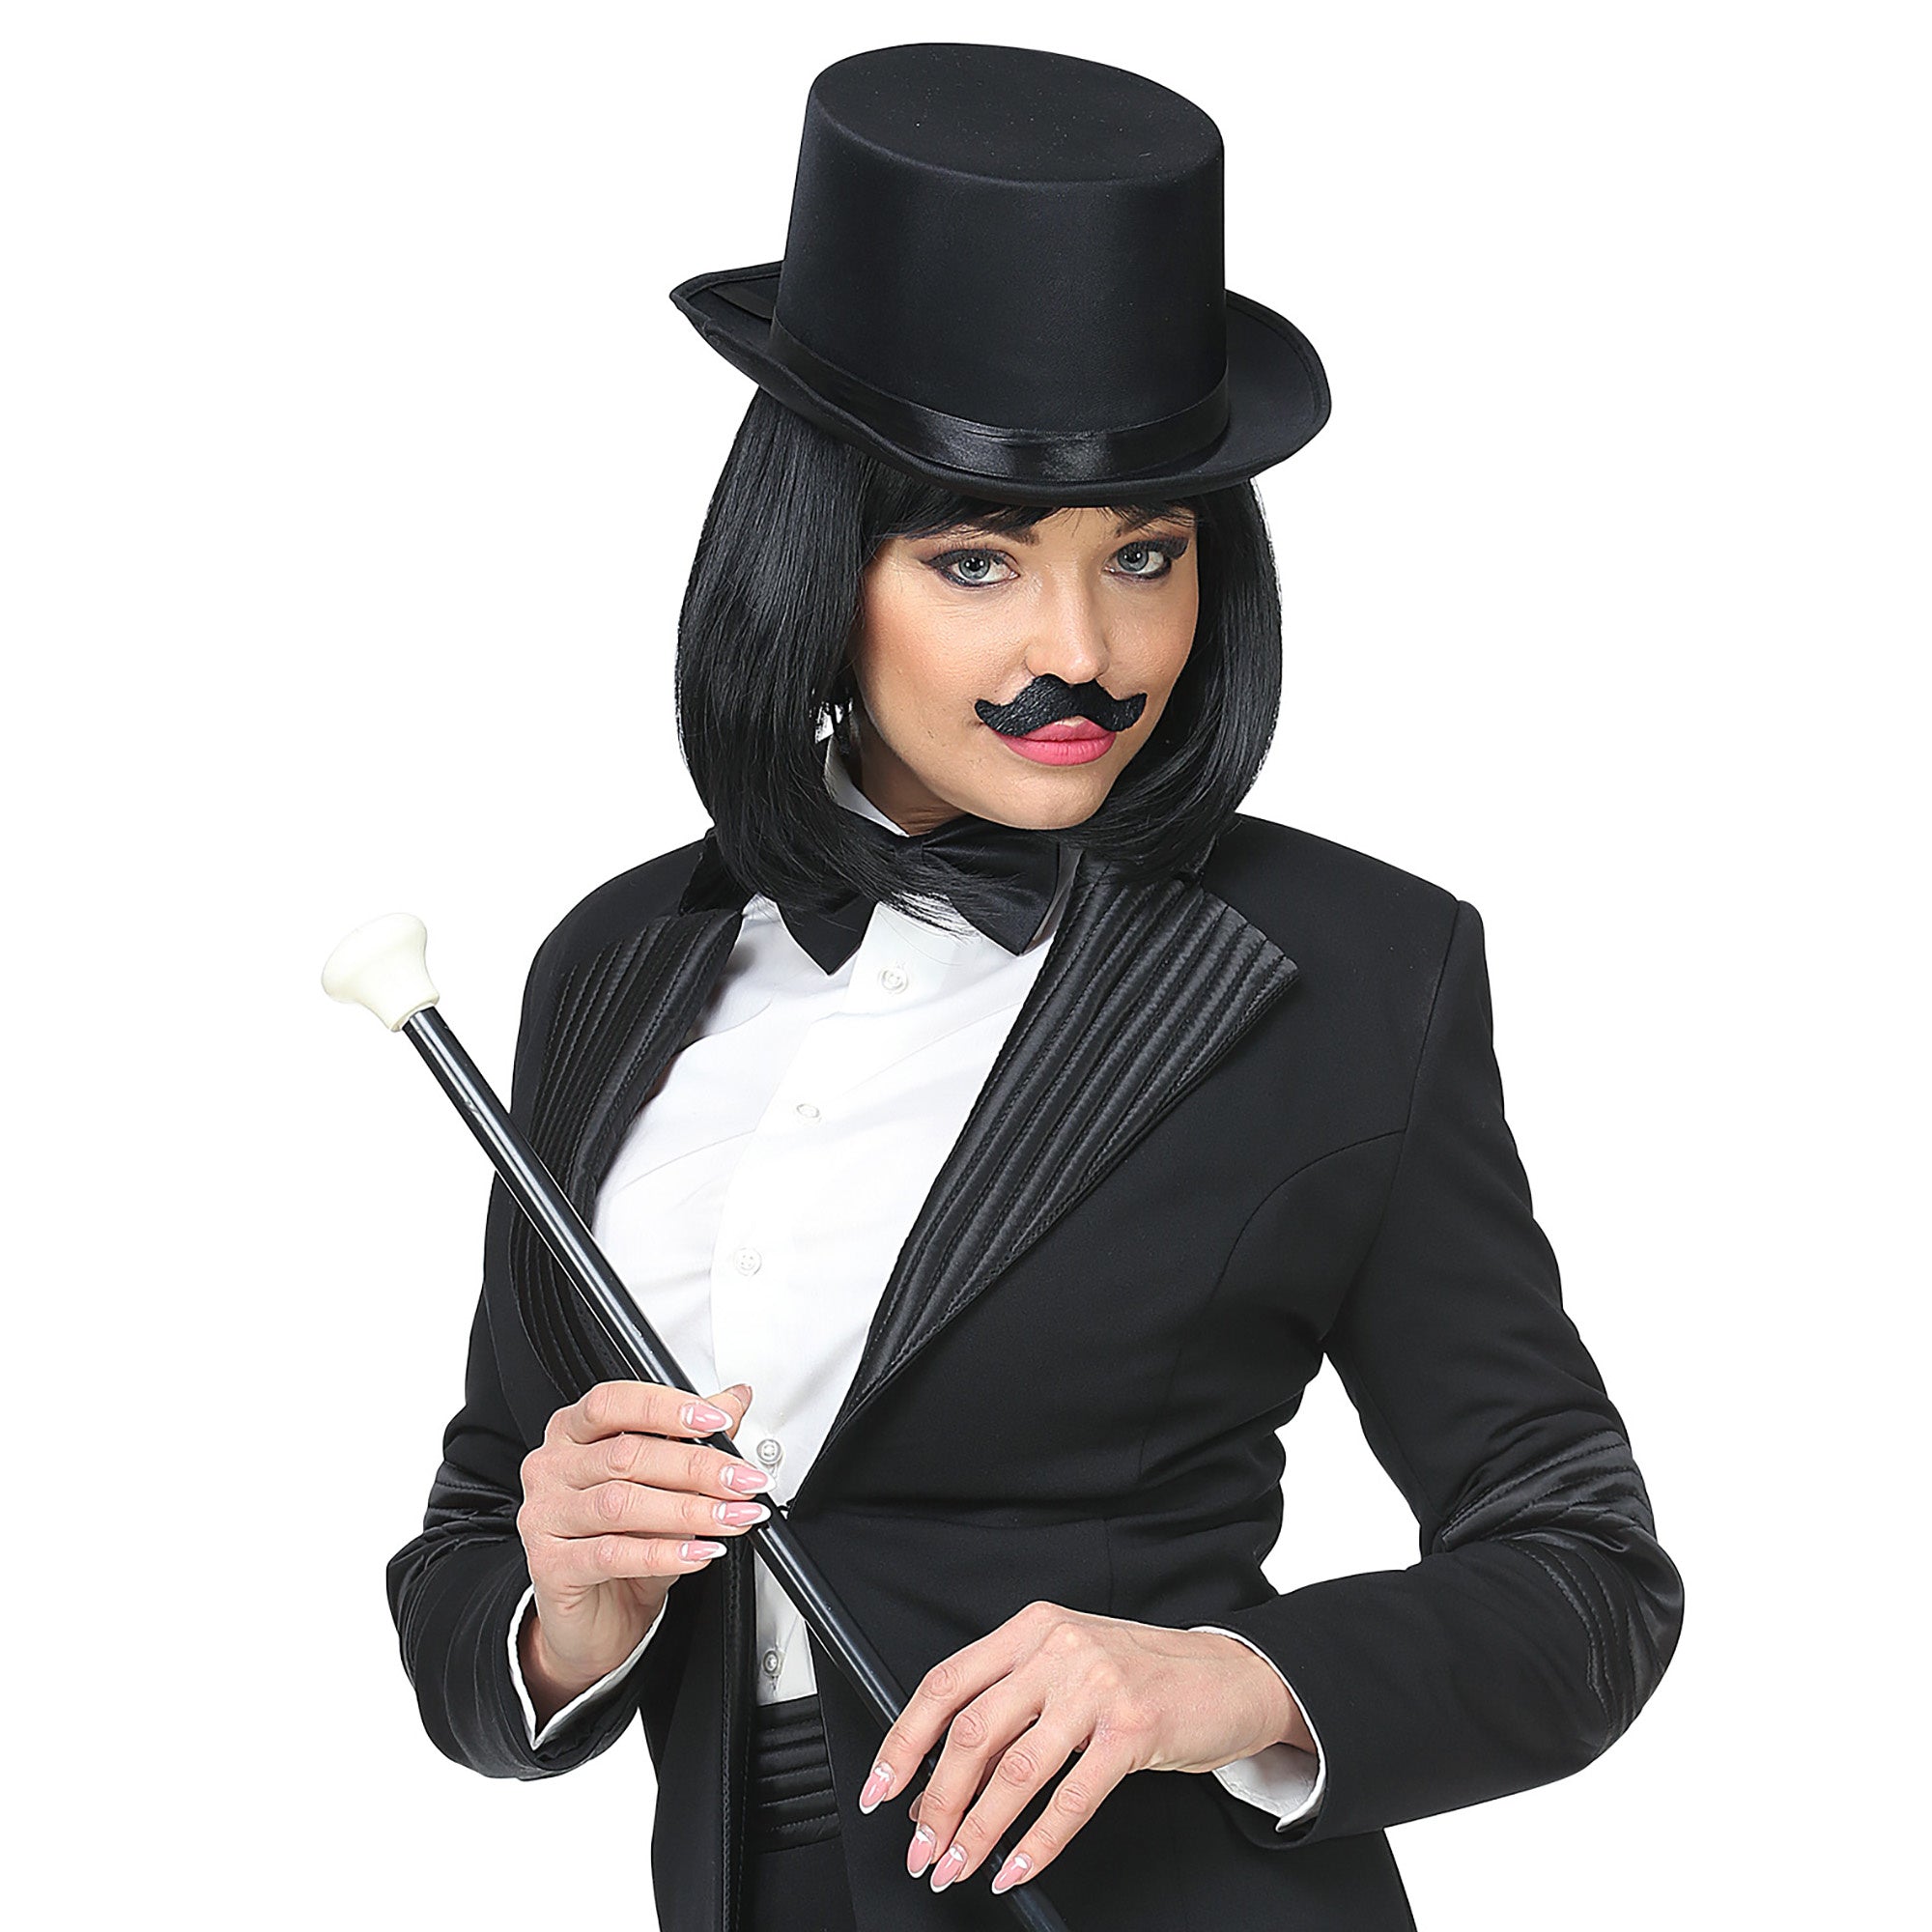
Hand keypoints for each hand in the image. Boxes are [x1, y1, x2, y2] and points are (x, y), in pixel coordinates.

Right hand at [515, 1378, 766, 1714]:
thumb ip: (693, 1440)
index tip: (717, 1422)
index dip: (666, 1409)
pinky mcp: (550, 1566)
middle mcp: (552, 1468)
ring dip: (689, 1509)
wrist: (595, 1614)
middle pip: (626, 1455)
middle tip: (743, 1480)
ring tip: (733, 1517)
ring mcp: (545, 1516)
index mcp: (571, 1432)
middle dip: (697, 1467)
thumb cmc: (622, 1538)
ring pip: (622, 1504)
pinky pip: (612, 1554)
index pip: (613, 1403)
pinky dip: (665, 1553)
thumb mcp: (662, 1484)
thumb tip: (734, 1401)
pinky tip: (700, 1553)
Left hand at [855, 1601, 1312, 1896]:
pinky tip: (1015, 1869)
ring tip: (955, 1867)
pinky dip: (1036, 1844)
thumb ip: (1011, 1704)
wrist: (1231, 1675)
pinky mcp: (1133, 1729)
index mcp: (1031, 1627)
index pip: (945, 1683)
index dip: (904, 1741)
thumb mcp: (1069, 1666)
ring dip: (976, 1830)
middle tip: (920, 1849)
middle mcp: (1058, 1647)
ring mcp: (1096, 1686)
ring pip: (1014, 1770)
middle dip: (936, 1801)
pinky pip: (1071, 1799)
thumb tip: (941, 1778)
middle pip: (972, 1731)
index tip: (879, 1788)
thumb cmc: (1142, 1675)